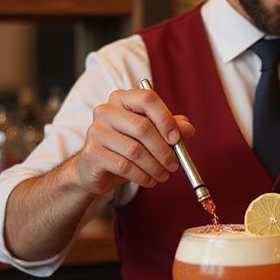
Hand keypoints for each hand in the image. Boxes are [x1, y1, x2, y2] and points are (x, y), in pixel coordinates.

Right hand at [70, 87, 195, 195]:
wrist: (94, 167)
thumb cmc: (125, 147)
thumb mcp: (150, 134)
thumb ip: (170, 128)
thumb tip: (188, 128)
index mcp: (122, 99)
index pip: (147, 99)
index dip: (166, 119)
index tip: (177, 140)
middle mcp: (106, 110)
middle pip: (143, 127)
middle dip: (164, 150)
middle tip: (174, 165)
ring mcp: (96, 131)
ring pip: (134, 150)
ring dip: (155, 167)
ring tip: (163, 175)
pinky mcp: (91, 153)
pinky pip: (124, 166)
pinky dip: (142, 176)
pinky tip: (149, 180)